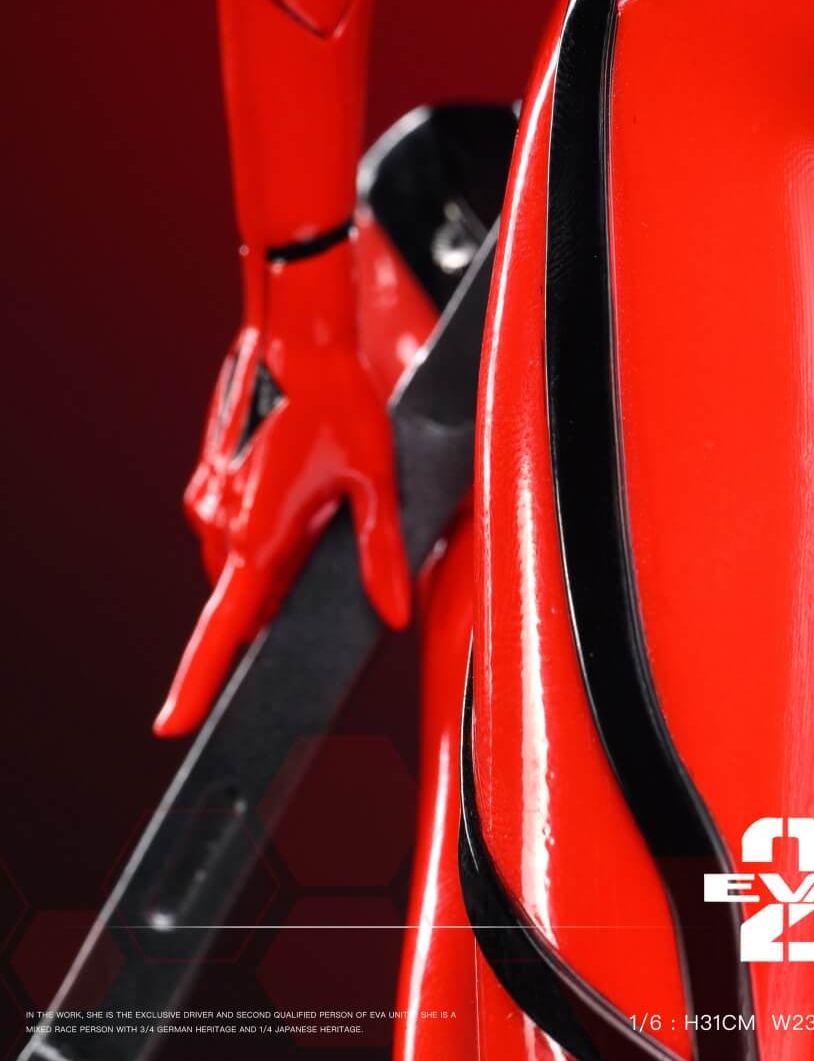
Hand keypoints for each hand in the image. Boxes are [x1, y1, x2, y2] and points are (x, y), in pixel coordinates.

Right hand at [156, 283, 409, 735]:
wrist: (298, 334)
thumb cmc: (338, 399)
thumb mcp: (374, 479)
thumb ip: (380, 554)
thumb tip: (392, 612)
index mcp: (256, 538)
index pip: (221, 631)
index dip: (197, 684)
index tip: (173, 725)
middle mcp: (219, 523)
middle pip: (245, 597)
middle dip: (280, 591)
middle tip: (327, 535)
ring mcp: (208, 497)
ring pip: (236, 560)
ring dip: (270, 553)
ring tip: (317, 496)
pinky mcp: (208, 475)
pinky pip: (227, 523)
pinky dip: (258, 521)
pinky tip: (296, 479)